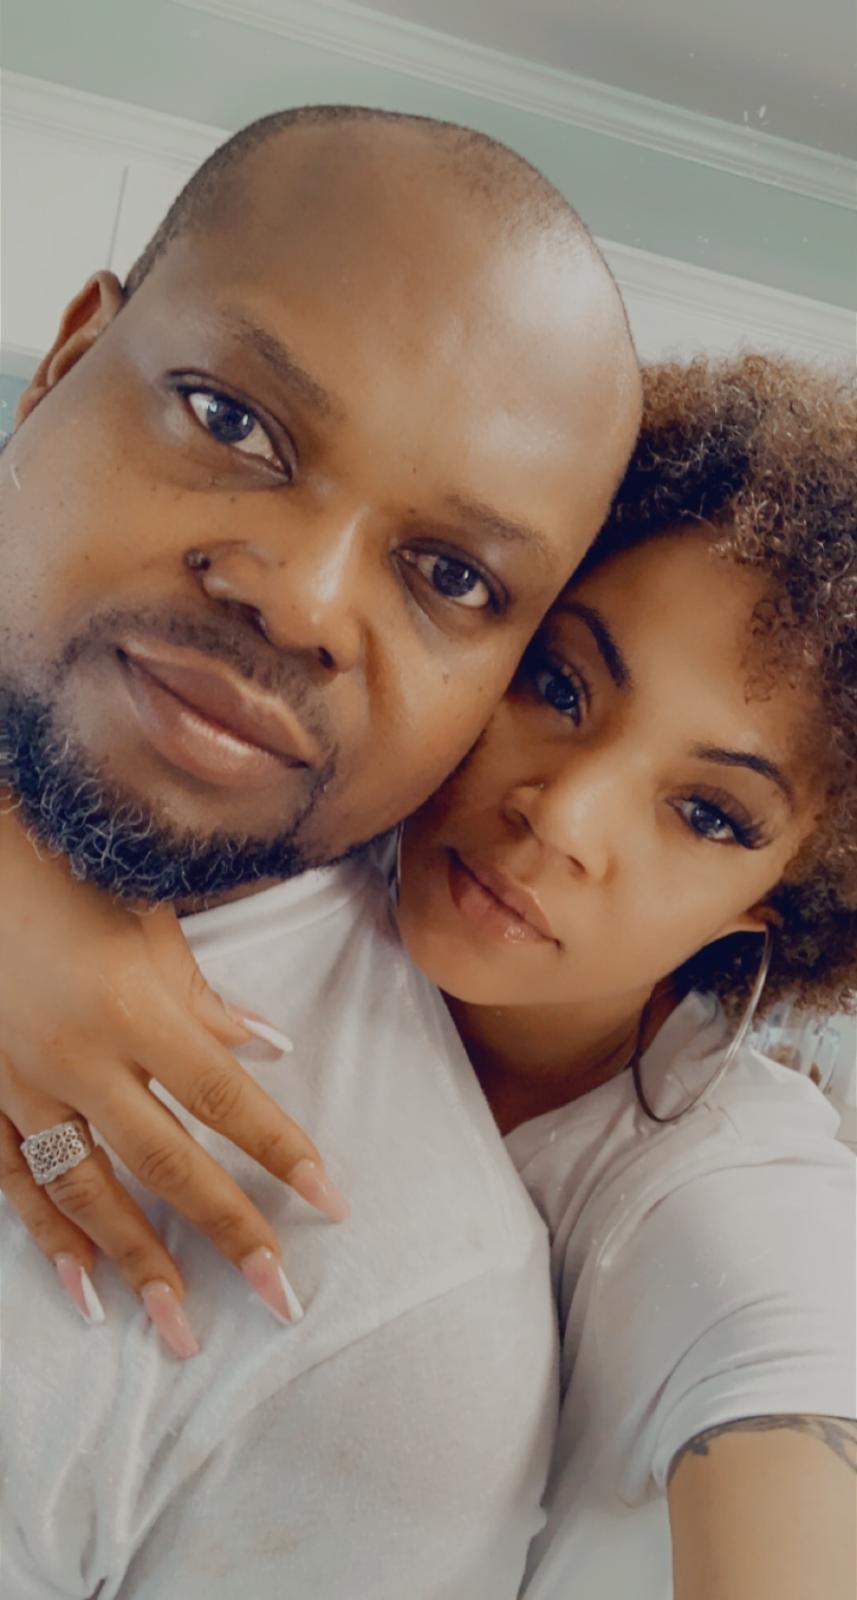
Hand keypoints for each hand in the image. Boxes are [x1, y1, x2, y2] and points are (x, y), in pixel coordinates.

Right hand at [0, 809, 347, 1354]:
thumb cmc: (75, 883)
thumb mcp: (152, 929)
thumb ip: (207, 1004)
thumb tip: (271, 1053)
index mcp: (132, 1008)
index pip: (222, 1097)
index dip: (279, 1151)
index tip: (328, 1201)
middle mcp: (78, 1056)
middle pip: (164, 1161)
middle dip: (226, 1232)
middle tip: (278, 1298)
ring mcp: (22, 1082)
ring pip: (87, 1190)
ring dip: (137, 1263)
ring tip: (179, 1330)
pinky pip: (15, 1181)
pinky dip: (50, 1237)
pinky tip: (84, 1290)